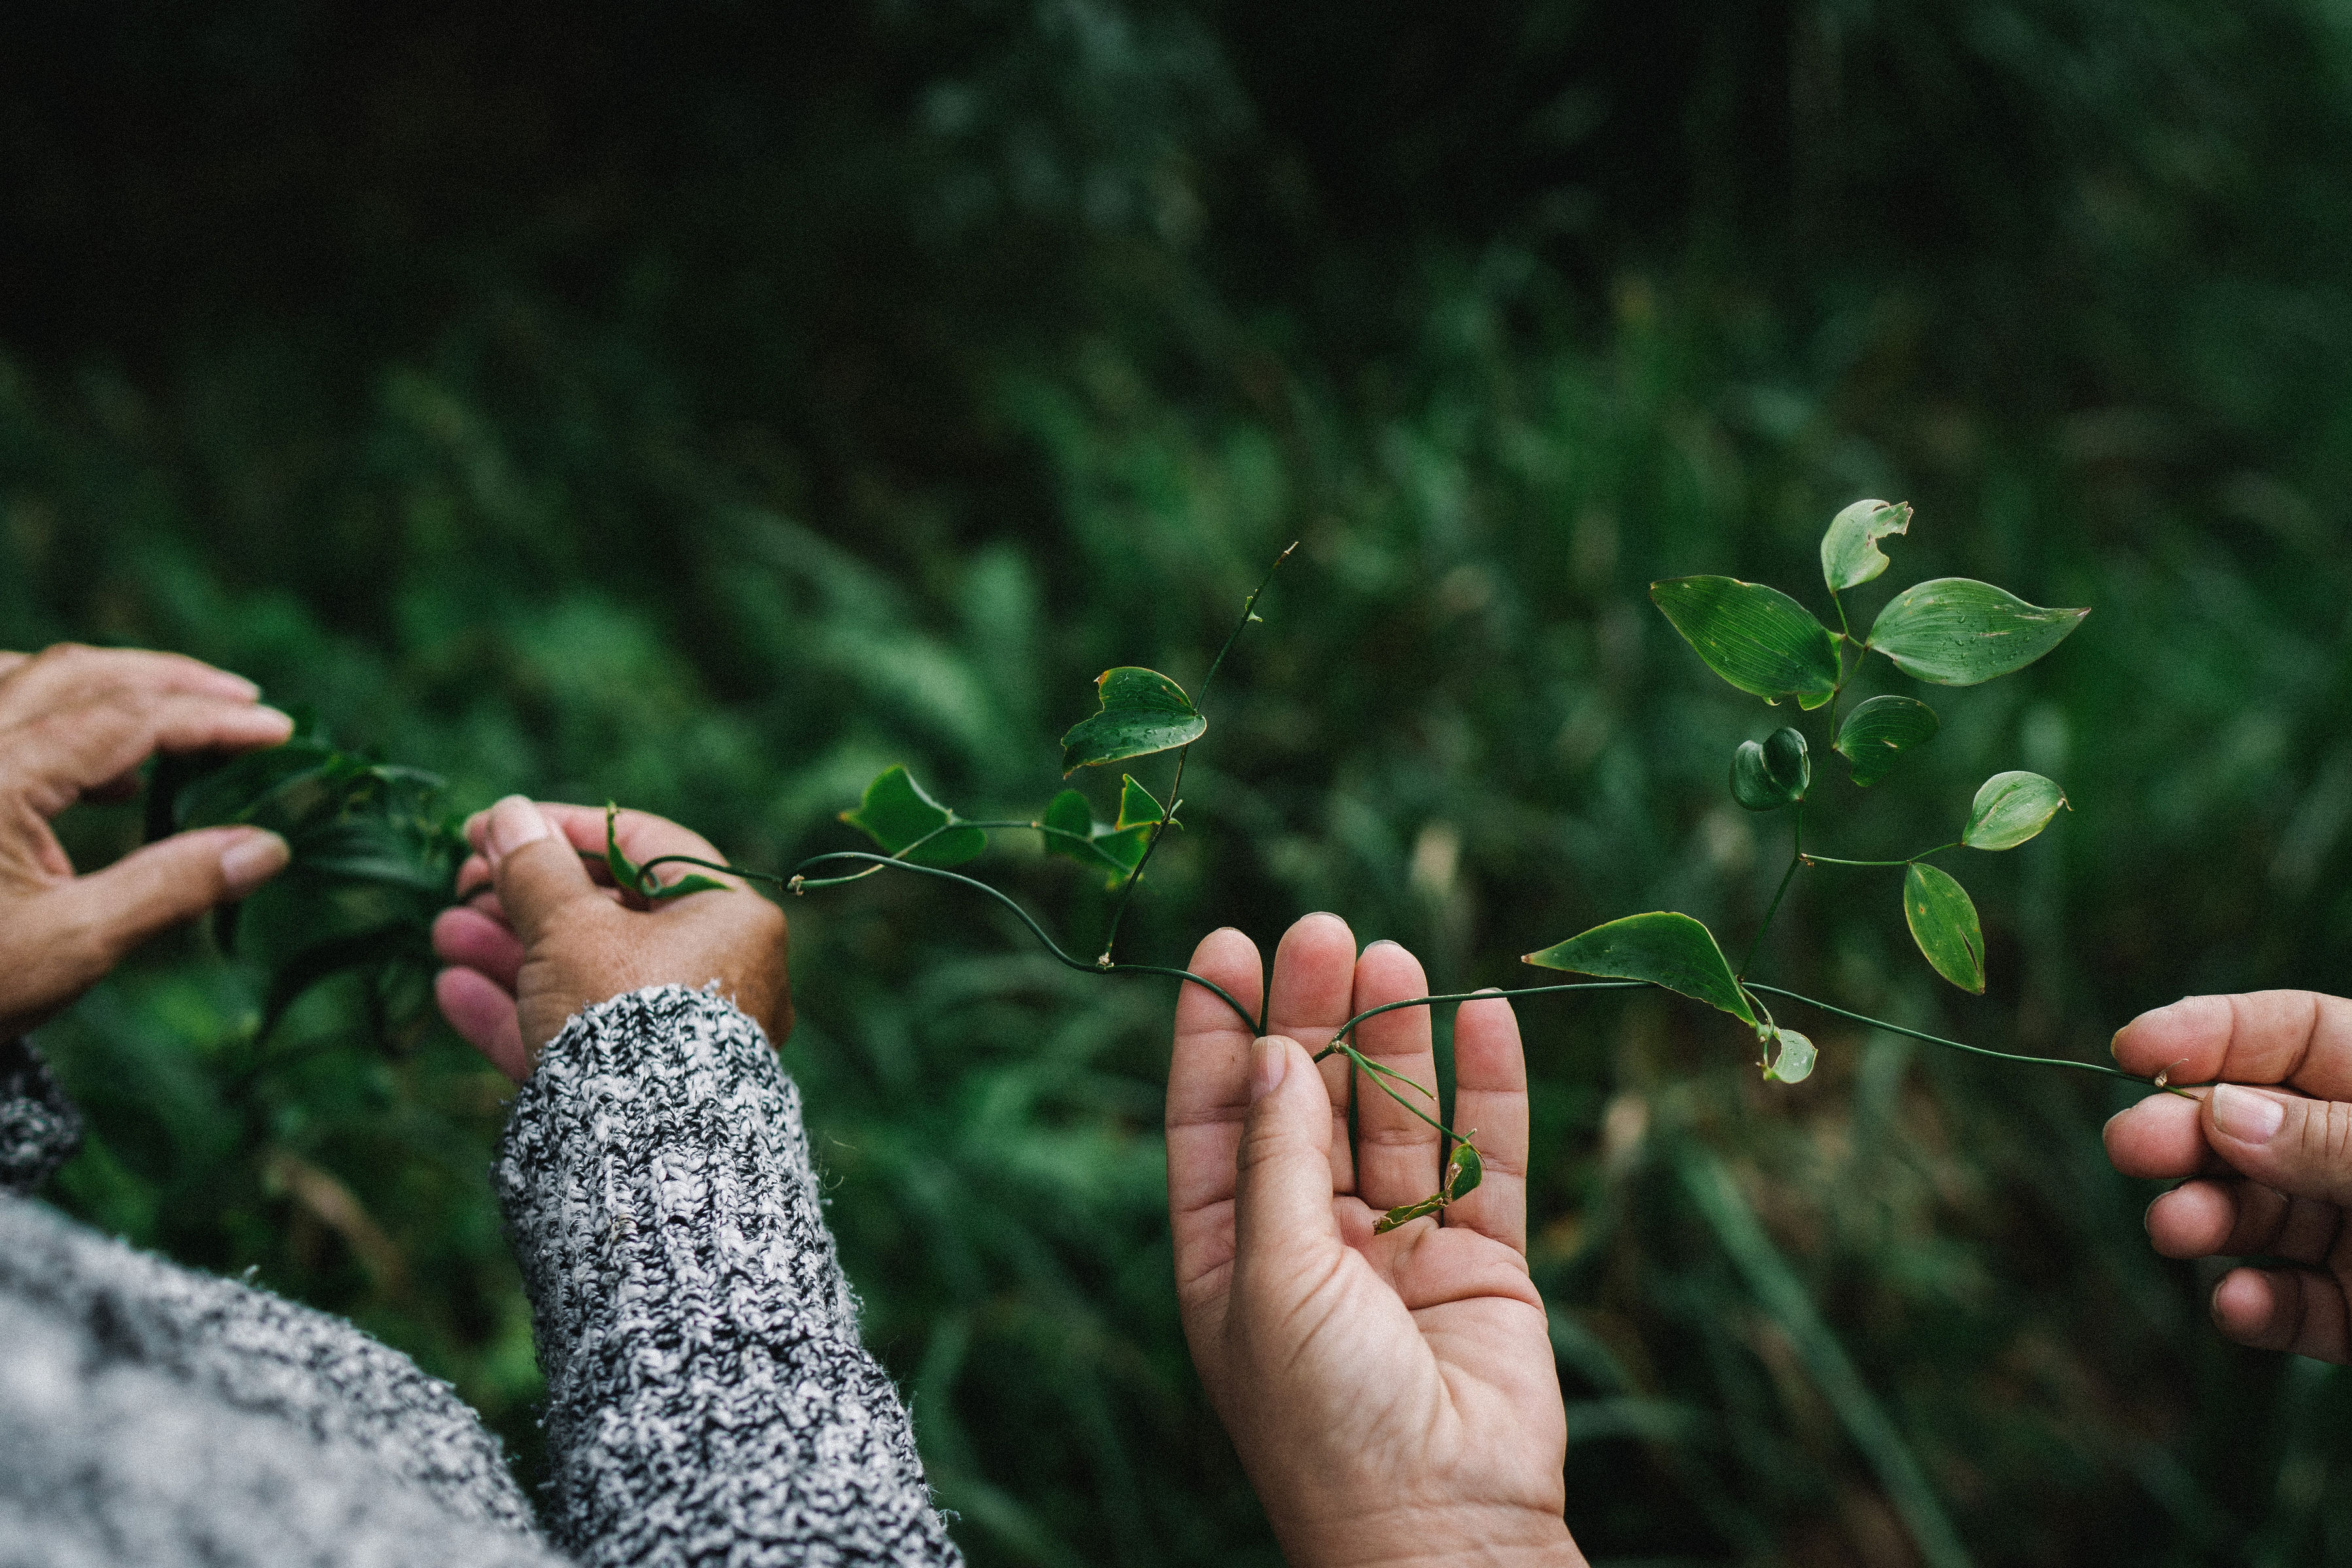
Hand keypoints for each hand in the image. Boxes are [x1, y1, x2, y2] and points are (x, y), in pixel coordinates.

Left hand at [0, 644, 294, 1039]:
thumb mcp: (71, 947)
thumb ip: (171, 888)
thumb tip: (269, 847)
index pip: (125, 719)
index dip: (208, 720)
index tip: (278, 731)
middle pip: (76, 672)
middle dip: (167, 679)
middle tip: (243, 701)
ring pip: (28, 676)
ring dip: (112, 686)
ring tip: (179, 714)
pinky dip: (60, 714)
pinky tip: (100, 770)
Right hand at [430, 797, 790, 1080]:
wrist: (642, 1148)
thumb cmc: (625, 1012)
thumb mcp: (572, 927)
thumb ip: (536, 870)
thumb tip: (510, 816)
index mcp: (727, 916)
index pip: (644, 848)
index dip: (566, 830)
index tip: (501, 824)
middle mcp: (716, 972)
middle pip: (608, 916)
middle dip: (525, 897)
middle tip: (463, 881)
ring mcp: (677, 1036)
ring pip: (582, 977)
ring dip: (508, 950)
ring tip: (441, 930)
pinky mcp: (637, 1089)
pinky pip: (577, 1036)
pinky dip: (517, 1010)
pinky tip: (452, 989)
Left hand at [1167, 913, 1581, 1567]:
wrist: (1442, 1527)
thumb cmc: (1326, 1421)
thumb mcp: (1270, 1276)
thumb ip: (1276, 1160)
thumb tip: (1266, 1051)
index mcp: (1230, 1258)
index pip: (1214, 1120)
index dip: (1216, 1034)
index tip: (1225, 947)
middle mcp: (1310, 1246)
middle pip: (1307, 1102)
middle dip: (1312, 1016)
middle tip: (1322, 931)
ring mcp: (1401, 1253)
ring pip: (1396, 1119)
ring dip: (1396, 1039)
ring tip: (1394, 957)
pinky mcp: (1485, 1264)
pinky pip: (1487, 1159)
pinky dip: (1491, 1090)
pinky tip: (1490, 1017)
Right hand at [2105, 990, 2351, 1359]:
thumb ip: (2330, 1139)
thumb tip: (2221, 1112)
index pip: (2293, 1035)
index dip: (2210, 1034)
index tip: (2132, 1051)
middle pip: (2253, 1126)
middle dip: (2185, 1134)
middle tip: (2130, 1148)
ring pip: (2258, 1215)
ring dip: (2206, 1218)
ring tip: (2175, 1231)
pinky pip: (2293, 1304)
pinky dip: (2257, 1306)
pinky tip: (2240, 1304)